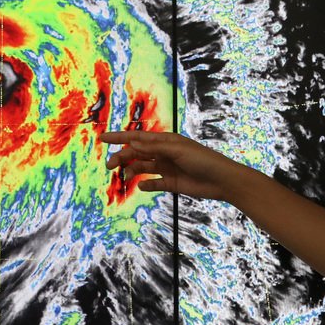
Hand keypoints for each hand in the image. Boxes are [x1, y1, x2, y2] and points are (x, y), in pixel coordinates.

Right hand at [100, 130, 246, 200]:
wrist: (222, 180)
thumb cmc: (202, 159)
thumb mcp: (177, 150)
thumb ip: (155, 147)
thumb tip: (132, 142)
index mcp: (164, 140)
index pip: (137, 137)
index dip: (119, 137)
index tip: (103, 138)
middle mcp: (163, 153)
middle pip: (137, 153)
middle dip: (122, 157)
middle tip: (110, 165)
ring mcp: (166, 168)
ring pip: (142, 168)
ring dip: (131, 171)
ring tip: (124, 177)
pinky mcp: (171, 183)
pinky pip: (154, 184)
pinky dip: (146, 185)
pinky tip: (141, 186)